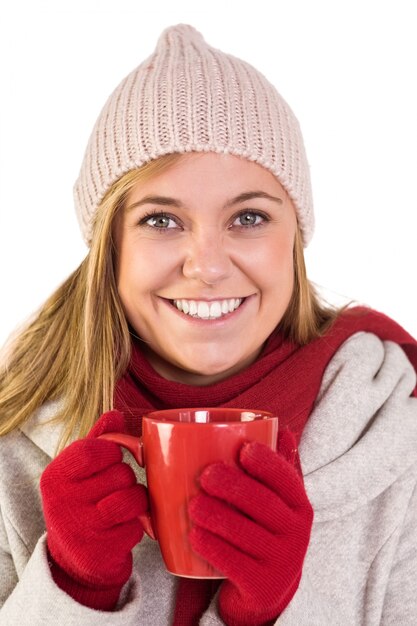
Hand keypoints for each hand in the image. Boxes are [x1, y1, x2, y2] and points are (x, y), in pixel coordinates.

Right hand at [40, 410, 148, 609]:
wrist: (75, 559)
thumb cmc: (83, 502)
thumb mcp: (81, 470)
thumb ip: (97, 440)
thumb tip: (115, 414)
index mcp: (55, 476)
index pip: (97, 449)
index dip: (113, 453)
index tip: (110, 461)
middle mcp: (62, 502)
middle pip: (121, 473)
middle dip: (125, 480)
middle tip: (112, 491)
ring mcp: (82, 528)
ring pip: (133, 497)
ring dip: (135, 501)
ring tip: (121, 508)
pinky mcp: (102, 552)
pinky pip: (137, 525)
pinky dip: (137, 526)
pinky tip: (120, 529)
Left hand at [188, 430, 312, 625]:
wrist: (268, 589)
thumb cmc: (266, 530)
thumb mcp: (279, 501)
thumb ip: (279, 467)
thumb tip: (283, 428)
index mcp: (299, 505)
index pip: (288, 479)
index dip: (268, 463)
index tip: (243, 448)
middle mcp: (297, 533)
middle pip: (264, 504)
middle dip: (234, 486)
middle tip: (205, 475)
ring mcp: (281, 562)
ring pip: (247, 535)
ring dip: (218, 517)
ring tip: (194, 506)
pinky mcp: (262, 587)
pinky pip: (236, 565)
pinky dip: (214, 549)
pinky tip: (195, 537)